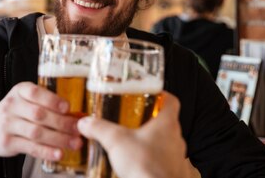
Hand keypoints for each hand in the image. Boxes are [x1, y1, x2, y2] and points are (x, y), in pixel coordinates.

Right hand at [0, 82, 80, 170]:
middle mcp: (11, 106)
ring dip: (58, 139)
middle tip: (78, 129)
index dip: (52, 100)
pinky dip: (46, 152)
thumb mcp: (25, 100)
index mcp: (19, 91)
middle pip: (39, 114)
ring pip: (36, 132)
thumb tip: (75, 114)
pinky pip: (30, 148)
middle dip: (61, 123)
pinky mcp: (7, 142)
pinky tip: (59, 153)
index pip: (35, 93)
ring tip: (75, 143)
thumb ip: (45, 104)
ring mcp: (7, 125)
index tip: (68, 107)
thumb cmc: (15, 113)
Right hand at [77, 92, 192, 177]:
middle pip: (166, 122)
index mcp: (167, 124)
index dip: (161, 95)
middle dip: (150, 120)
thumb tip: (86, 123)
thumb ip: (100, 128)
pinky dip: (153, 160)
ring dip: (152, 141)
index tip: (150, 94)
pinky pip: (165, 162)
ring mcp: (177, 158)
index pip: (171, 101)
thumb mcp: (116, 141)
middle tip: (134, 120)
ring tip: (133, 144)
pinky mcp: (173, 173)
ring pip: (166, 143)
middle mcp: (176, 139)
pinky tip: (138, 163)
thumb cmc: (146, 166)